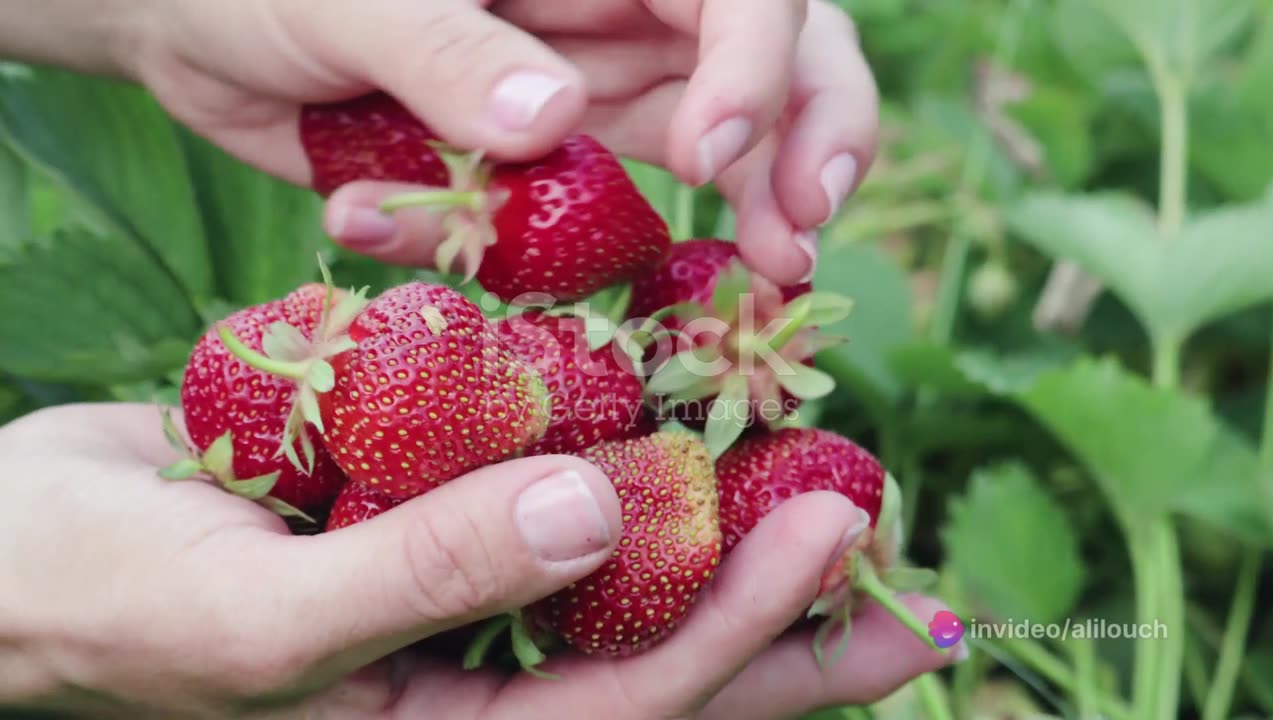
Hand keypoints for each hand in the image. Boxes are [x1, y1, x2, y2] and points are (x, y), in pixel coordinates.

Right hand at [0, 402, 957, 718]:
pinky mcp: (434, 506)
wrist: (20, 543)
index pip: (630, 699)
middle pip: (662, 662)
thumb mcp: (255, 619)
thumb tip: (594, 511)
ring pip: (625, 575)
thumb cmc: (105, 606)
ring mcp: (462, 586)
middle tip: (902, 592)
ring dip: (728, 544)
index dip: (741, 631)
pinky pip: (551, 486)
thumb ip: (425, 578)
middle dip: (785, 636)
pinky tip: (688, 418)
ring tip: (840, 505)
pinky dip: (622, 452)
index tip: (832, 536)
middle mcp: (477, 666)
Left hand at [118, 0, 875, 286]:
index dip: (758, 61)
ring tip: (772, 279)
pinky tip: (658, 290)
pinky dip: (640, 251)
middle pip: (778, 52)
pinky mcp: (559, 159)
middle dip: (809, 134)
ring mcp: (597, 82)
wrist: (197, 31)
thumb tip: (554, 119)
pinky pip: (621, 205)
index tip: (712, 155)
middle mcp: (619, 7)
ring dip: (762, 206)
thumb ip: (442, 46)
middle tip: (797, 237)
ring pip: (729, 133)